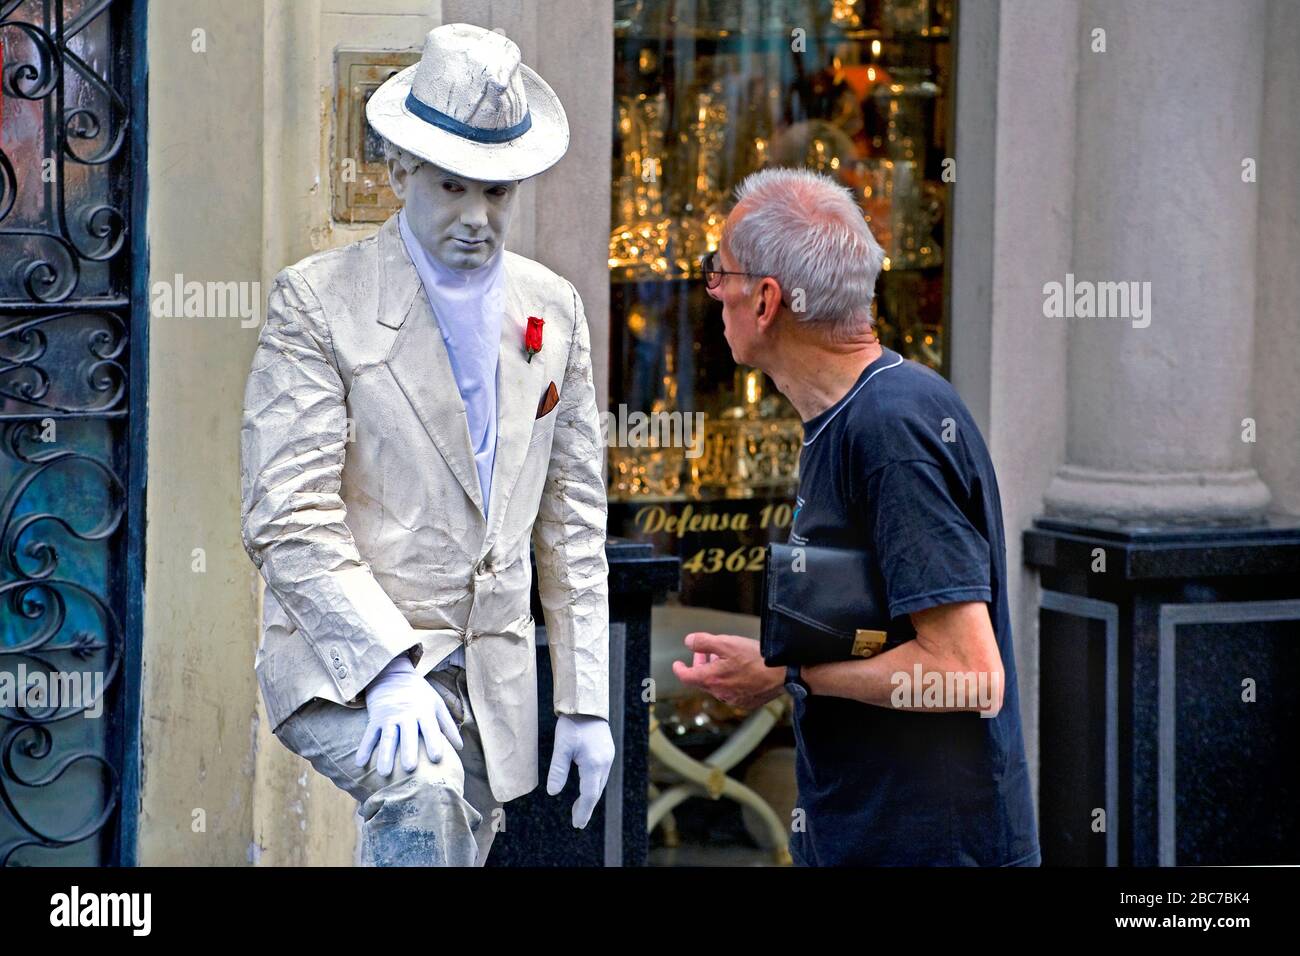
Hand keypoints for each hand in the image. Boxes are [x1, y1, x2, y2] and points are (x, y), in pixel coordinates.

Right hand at [355, 654, 463, 775]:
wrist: (393, 674)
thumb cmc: (419, 694)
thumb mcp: (436, 704)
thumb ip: (448, 725)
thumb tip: (460, 747)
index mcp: (424, 711)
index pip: (430, 728)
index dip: (434, 742)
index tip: (437, 758)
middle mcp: (407, 714)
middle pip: (408, 734)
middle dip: (408, 750)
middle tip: (410, 768)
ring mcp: (389, 717)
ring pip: (387, 737)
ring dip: (385, 755)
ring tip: (384, 773)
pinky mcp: (375, 719)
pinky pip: (369, 735)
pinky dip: (364, 748)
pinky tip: (360, 763)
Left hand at [546, 714, 614, 827]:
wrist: (587, 704)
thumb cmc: (573, 724)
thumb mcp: (561, 747)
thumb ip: (558, 770)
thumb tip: (553, 792)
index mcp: (594, 764)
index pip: (589, 795)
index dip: (583, 811)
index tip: (577, 824)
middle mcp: (604, 763)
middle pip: (596, 792)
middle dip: (586, 808)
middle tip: (577, 821)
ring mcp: (608, 757)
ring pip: (600, 784)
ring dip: (590, 797)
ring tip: (578, 808)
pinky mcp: (607, 752)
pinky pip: (601, 775)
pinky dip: (593, 786)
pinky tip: (586, 788)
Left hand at [672, 632, 786, 710]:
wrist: (783, 674)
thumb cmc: (756, 658)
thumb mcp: (727, 642)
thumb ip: (704, 642)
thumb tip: (689, 642)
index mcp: (712, 679)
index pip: (687, 677)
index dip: (679, 669)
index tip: (677, 664)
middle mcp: (721, 693)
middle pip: (703, 680)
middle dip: (701, 665)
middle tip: (706, 653)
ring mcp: (734, 699)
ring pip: (717, 686)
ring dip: (716, 672)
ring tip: (725, 658)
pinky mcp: (747, 702)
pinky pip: (732, 691)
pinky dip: (729, 680)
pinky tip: (739, 670)